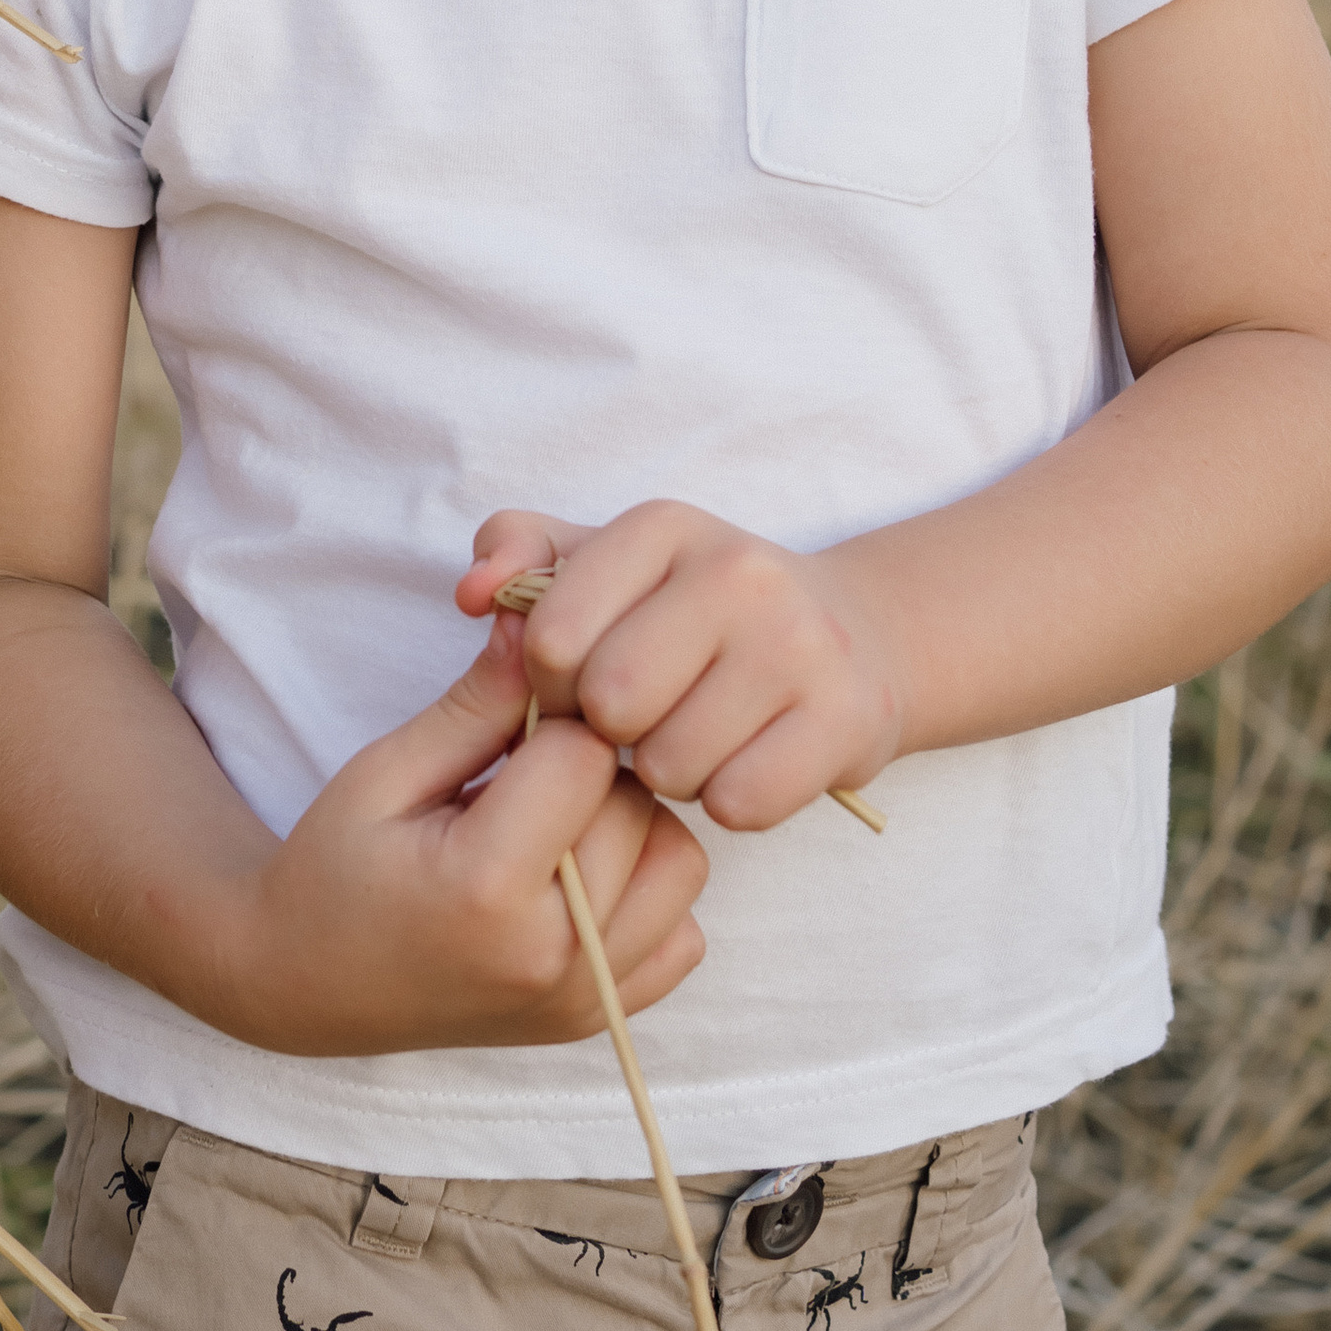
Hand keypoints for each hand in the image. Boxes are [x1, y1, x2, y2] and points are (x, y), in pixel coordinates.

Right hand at [228, 618, 706, 1055]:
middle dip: (589, 768)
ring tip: (554, 822)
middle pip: (636, 805)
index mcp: (488, 888)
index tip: (513, 718)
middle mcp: (552, 955)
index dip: (553, 716)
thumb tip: (540, 619)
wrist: (309, 985)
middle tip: (522, 772)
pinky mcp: (600, 1018)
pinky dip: (646, 892)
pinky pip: (682, 930)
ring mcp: (583, 997)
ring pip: (677, 860)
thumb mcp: (384, 772)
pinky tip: (581, 877)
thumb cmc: (335, 869)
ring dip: (630, 824)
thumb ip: (474, 704)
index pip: (583, 753)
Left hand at [457, 504, 907, 830]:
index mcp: (663, 527)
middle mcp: (738, 571)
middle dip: (611, 734)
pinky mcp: (848, 718)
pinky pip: (739, 803)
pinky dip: (729, 802)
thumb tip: (472, 594)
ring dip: (669, 773)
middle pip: (610, 705)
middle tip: (643, 719)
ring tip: (697, 735)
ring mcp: (802, 643)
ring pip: (671, 766)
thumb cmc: (694, 612)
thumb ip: (518, 559)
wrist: (857, 636)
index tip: (585, 679)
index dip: (550, 683)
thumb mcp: (606, 564)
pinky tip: (744, 761)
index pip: (548, 637)